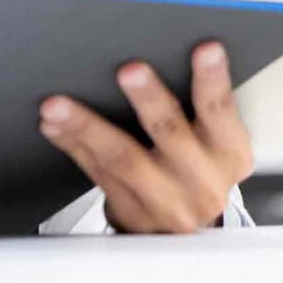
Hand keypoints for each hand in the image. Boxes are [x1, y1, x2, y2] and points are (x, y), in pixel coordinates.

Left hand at [39, 41, 252, 233]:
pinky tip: (53, 125)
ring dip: (88, 127)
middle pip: (170, 134)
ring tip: (59, 105)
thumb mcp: (218, 144)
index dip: (214, 80)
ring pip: (122, 158)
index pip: (221, 111)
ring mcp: (164, 200)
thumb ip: (200, 108)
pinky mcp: (129, 212)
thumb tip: (165, 48)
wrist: (181, 234)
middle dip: (149, 99)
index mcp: (228, 154)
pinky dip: (73, 146)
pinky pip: (96, 173)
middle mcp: (200, 180)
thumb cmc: (198, 171)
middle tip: (129, 70)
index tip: (207, 48)